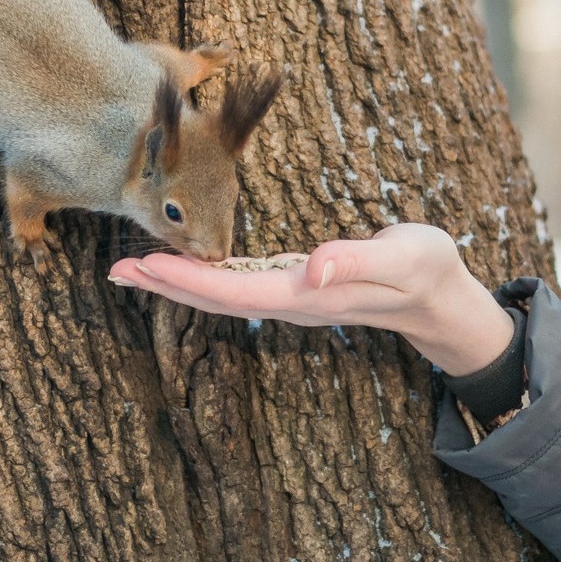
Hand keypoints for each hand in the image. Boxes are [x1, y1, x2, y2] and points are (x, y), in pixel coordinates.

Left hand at [108, 222, 516, 374]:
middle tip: (116, 269)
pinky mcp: (298, 288)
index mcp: (310, 296)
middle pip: (215, 300)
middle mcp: (293, 303)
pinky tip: (187, 267)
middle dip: (165, 285)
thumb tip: (312, 265)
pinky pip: (239, 287)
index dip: (187, 279)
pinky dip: (204, 277)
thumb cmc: (428, 271)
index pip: (234, 292)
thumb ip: (359, 260)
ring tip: (134, 268)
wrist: (445, 298)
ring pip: (222, 295)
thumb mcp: (406, 258)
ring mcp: (294, 299)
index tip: (145, 265)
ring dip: (177, 283)